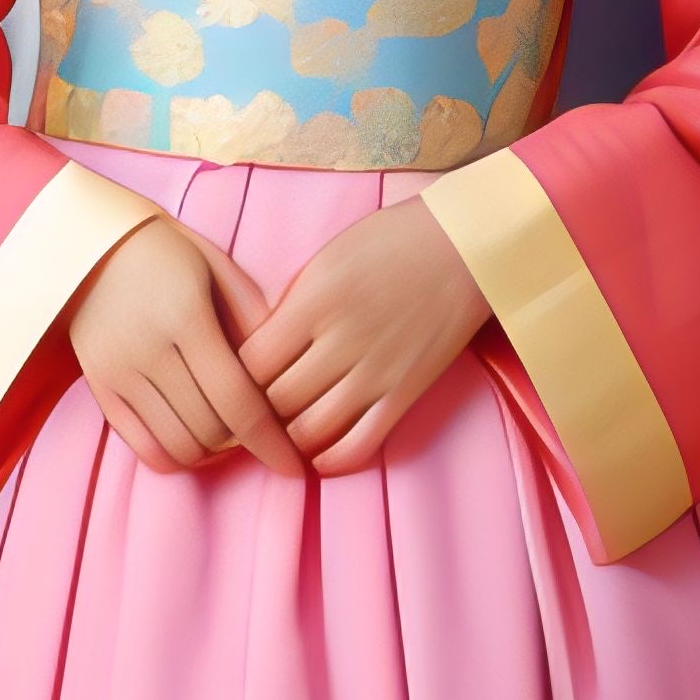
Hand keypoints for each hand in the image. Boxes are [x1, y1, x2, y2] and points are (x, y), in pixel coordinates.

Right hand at [67, 212, 306, 479]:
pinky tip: (193, 440)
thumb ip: (253, 318)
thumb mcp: (218, 267)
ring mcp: (119, 373)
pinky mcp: (100, 388)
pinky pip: (142, 447)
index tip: (294, 466)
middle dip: (245, 442)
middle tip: (261, 430)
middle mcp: (148, 350)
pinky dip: (175, 456)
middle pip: (210, 431)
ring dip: (212, 452)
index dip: (270, 442)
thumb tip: (284, 373)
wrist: (91, 244)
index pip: (237, 401)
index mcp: (186, 317)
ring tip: (227, 432)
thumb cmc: (167, 252)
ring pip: (178, 446)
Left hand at [235, 198, 492, 475]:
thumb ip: (291, 306)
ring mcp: (376, 371)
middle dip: (258, 407)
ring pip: (309, 430)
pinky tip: (319, 451)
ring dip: (290, 435)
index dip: (236, 375)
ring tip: (285, 425)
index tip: (236, 376)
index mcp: (314, 301)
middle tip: (254, 407)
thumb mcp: (326, 259)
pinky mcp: (405, 393)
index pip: (251, 363)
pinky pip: (359, 445)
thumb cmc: (391, 241)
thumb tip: (258, 353)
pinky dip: (331, 458)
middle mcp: (342, 340)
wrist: (464, 246)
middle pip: (275, 400)